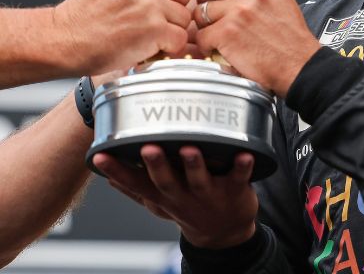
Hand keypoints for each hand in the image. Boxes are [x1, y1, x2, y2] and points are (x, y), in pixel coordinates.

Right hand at [55, 0, 192, 72]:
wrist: (68, 39)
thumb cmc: (89, 3)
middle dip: (169, 3)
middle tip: (144, 9)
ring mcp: (149, 6)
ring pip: (184, 14)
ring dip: (169, 25)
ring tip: (143, 26)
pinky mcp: (154, 32)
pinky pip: (180, 37)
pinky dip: (168, 45)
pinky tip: (148, 41)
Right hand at [94, 145, 256, 248]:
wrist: (225, 233)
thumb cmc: (190, 209)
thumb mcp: (159, 204)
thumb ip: (136, 190)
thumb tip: (109, 178)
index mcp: (163, 197)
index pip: (135, 185)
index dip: (117, 172)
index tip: (100, 157)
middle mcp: (183, 197)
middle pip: (166, 182)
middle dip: (155, 166)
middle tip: (147, 148)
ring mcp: (209, 195)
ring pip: (200, 179)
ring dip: (194, 165)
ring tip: (190, 148)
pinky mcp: (235, 191)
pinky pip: (239, 178)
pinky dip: (242, 167)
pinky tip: (245, 154)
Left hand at [188, 0, 318, 94]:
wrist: (300, 65)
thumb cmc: (290, 38)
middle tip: (208, 11)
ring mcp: (239, 10)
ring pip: (199, 11)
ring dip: (204, 25)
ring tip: (220, 34)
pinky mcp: (227, 32)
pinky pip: (201, 36)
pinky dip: (207, 47)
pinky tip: (223, 49)